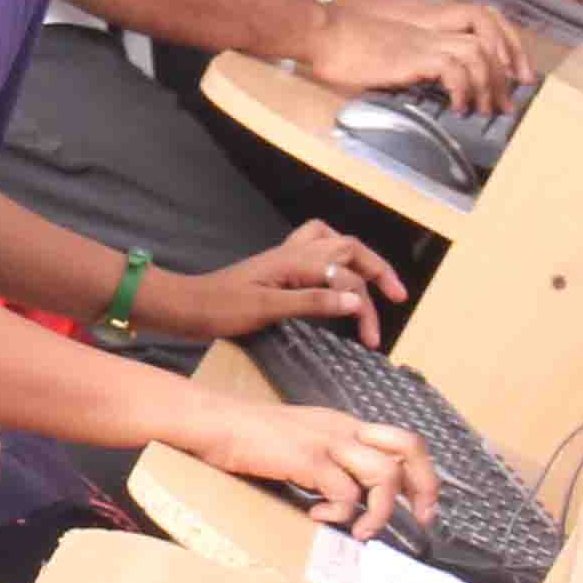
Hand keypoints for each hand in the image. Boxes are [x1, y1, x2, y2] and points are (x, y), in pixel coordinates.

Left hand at [168, 222, 402, 345]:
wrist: (185, 305)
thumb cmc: (220, 309)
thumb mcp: (267, 309)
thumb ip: (312, 302)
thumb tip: (355, 299)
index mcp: (295, 260)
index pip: (345, 278)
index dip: (364, 306)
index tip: (372, 339)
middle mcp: (293, 252)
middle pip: (348, 248)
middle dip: (377, 269)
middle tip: (397, 296)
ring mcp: (284, 257)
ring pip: (333, 242)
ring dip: (358, 258)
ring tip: (375, 280)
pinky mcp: (276, 266)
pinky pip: (314, 248)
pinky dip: (333, 257)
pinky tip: (335, 275)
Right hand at [190, 392, 437, 544]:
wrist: (216, 422)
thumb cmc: (252, 438)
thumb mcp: (303, 442)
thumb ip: (330, 462)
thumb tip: (352, 498)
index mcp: (346, 425)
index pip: (402, 441)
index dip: (423, 475)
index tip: (423, 506)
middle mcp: (345, 429)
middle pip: (409, 447)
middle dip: (424, 487)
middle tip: (419, 518)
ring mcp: (327, 442)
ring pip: (383, 474)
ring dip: (381, 511)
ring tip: (362, 530)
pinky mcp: (306, 458)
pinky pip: (343, 491)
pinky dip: (339, 512)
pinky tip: (317, 515)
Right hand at [296, 0, 523, 112]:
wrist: (326, 35)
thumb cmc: (346, 51)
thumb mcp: (385, 61)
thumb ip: (406, 72)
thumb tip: (418, 97)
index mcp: (429, 35)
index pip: (480, 36)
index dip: (501, 57)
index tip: (505, 87)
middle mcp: (433, 36)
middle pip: (488, 45)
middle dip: (503, 78)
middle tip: (504, 107)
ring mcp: (424, 44)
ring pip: (478, 54)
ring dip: (487, 85)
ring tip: (484, 111)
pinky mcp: (414, 56)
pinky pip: (453, 68)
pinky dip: (463, 89)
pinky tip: (458, 108)